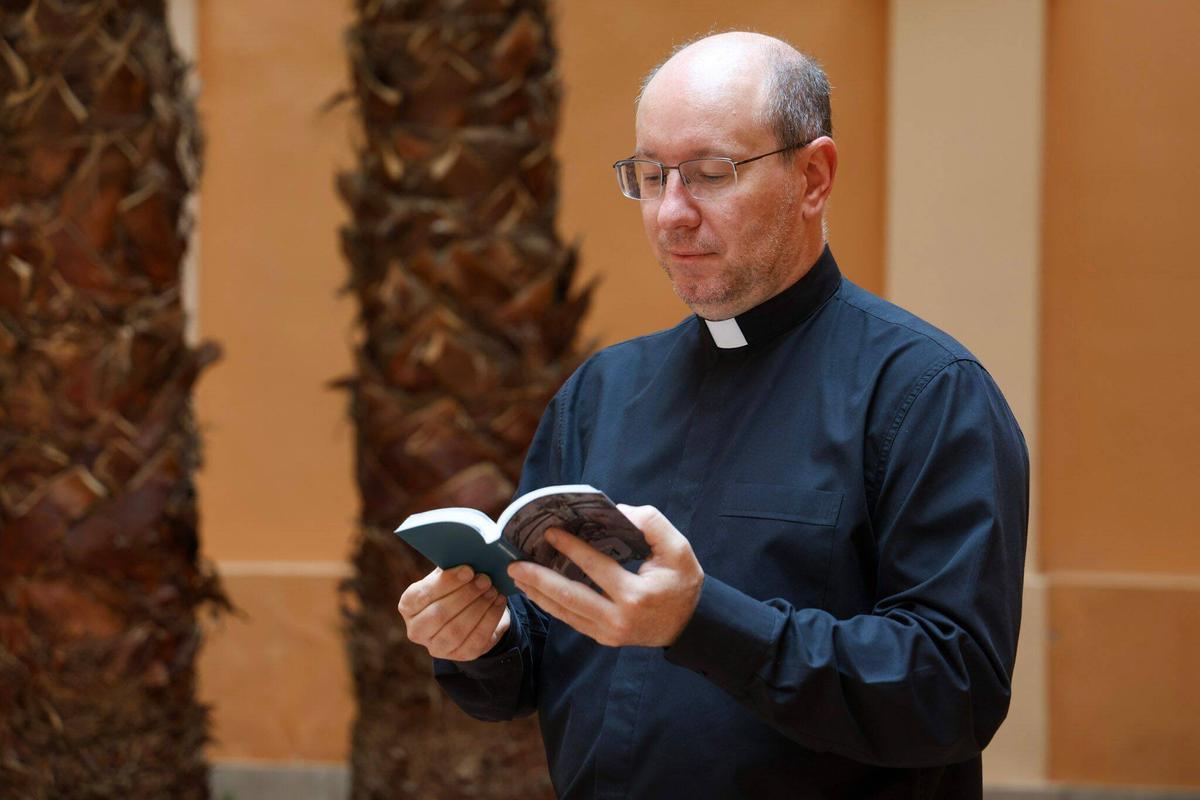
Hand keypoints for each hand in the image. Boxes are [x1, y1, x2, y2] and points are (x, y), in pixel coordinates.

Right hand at [398, 566, 509, 660]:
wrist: (468, 613)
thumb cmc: (454, 587)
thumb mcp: (447, 576)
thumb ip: (450, 567)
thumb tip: (466, 553)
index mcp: (408, 605)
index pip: (423, 595)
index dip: (446, 583)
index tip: (468, 570)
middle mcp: (417, 630)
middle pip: (439, 615)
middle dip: (465, 595)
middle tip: (485, 579)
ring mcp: (437, 647)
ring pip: (457, 630)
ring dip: (479, 607)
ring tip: (493, 589)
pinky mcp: (460, 655)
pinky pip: (476, 639)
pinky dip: (490, 618)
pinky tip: (499, 602)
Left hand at [508, 504, 703, 647]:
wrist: (690, 625)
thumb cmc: (683, 583)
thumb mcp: (678, 549)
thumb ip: (650, 524)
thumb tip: (617, 511)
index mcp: (635, 595)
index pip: (595, 568)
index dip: (570, 549)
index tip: (549, 532)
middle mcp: (618, 619)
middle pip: (569, 597)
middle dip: (538, 579)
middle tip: (514, 563)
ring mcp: (608, 634)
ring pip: (564, 613)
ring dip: (538, 593)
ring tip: (517, 575)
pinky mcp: (603, 639)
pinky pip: (571, 621)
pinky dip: (551, 605)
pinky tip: (536, 591)